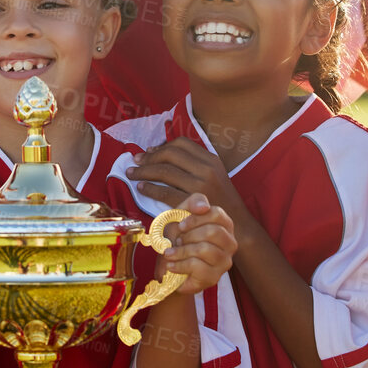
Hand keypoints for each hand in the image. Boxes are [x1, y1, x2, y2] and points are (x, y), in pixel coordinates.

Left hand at [128, 139, 249, 219]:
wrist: (235, 223)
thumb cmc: (220, 199)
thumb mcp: (214, 174)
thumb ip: (193, 163)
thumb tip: (159, 151)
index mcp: (211, 159)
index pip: (181, 144)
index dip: (161, 146)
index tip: (148, 151)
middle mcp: (206, 169)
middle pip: (170, 155)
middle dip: (149, 157)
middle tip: (135, 161)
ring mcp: (200, 186)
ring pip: (165, 172)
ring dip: (144, 171)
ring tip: (132, 174)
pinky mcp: (192, 203)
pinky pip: (164, 191)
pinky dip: (149, 188)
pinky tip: (141, 188)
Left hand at [158, 193, 237, 294]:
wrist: (170, 267)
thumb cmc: (178, 239)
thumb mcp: (181, 216)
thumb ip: (193, 203)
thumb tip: (204, 206)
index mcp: (224, 225)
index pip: (217, 214)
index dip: (195, 218)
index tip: (181, 225)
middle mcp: (230, 243)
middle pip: (213, 231)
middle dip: (188, 236)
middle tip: (177, 241)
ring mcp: (224, 261)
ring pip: (205, 249)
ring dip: (181, 251)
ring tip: (170, 253)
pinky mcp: (214, 277)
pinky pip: (197, 267)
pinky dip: (179, 265)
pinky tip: (171, 265)